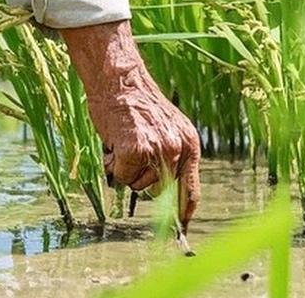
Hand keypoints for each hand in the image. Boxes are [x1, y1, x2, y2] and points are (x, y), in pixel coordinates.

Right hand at [61, 19, 200, 230]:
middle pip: (159, 190)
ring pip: (138, 184)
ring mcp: (159, 149)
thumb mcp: (164, 125)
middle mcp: (178, 148)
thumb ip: (170, 154)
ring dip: (126, 169)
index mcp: (189, 142)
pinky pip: (122, 175)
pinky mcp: (136, 149)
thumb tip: (163, 190)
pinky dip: (113, 164)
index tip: (180, 229)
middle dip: (141, 179)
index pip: (190, 190)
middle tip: (129, 153)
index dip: (184, 212)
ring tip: (121, 139)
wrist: (118, 76)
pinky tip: (113, 141)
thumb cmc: (134, 100)